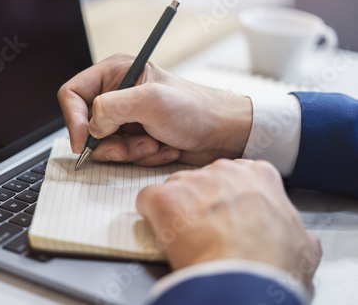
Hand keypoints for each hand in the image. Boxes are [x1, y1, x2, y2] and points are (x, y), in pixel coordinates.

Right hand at [57, 54, 252, 165]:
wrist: (222, 133)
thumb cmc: (195, 109)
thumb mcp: (151, 102)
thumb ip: (112, 107)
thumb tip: (91, 126)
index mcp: (115, 73)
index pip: (73, 93)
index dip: (73, 118)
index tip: (83, 141)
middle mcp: (117, 94)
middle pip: (87, 125)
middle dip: (110, 141)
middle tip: (134, 145)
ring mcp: (125, 118)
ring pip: (104, 144)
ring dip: (130, 151)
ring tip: (155, 144)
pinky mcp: (134, 137)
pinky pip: (122, 155)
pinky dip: (142, 156)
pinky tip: (163, 147)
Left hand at [136, 159, 321, 287]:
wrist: (244, 280)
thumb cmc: (272, 265)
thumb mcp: (301, 245)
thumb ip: (292, 229)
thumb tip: (294, 236)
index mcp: (259, 175)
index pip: (235, 176)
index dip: (226, 197)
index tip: (225, 214)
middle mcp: (224, 170)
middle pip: (202, 180)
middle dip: (200, 201)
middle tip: (204, 229)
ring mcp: (193, 181)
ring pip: (175, 188)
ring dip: (176, 209)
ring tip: (185, 236)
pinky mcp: (165, 197)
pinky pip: (148, 199)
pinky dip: (151, 214)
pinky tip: (163, 231)